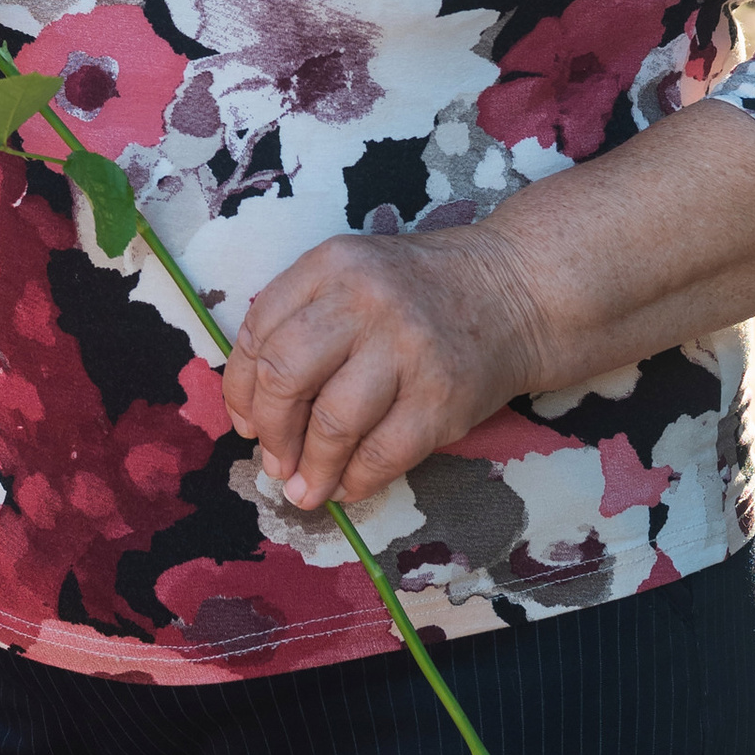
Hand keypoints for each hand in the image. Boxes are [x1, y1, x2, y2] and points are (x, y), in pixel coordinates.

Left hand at [223, 223, 544, 516]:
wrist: (514, 292)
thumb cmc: (417, 290)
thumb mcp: (352, 276)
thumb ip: (301, 319)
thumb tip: (252, 408)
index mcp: (331, 264)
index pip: (259, 330)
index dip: (240, 388)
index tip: (245, 422)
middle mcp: (365, 300)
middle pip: (284, 376)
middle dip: (270, 432)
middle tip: (272, 461)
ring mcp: (407, 349)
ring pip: (332, 424)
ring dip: (310, 470)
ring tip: (303, 490)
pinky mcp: (443, 399)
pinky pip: (383, 454)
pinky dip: (357, 481)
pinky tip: (348, 488)